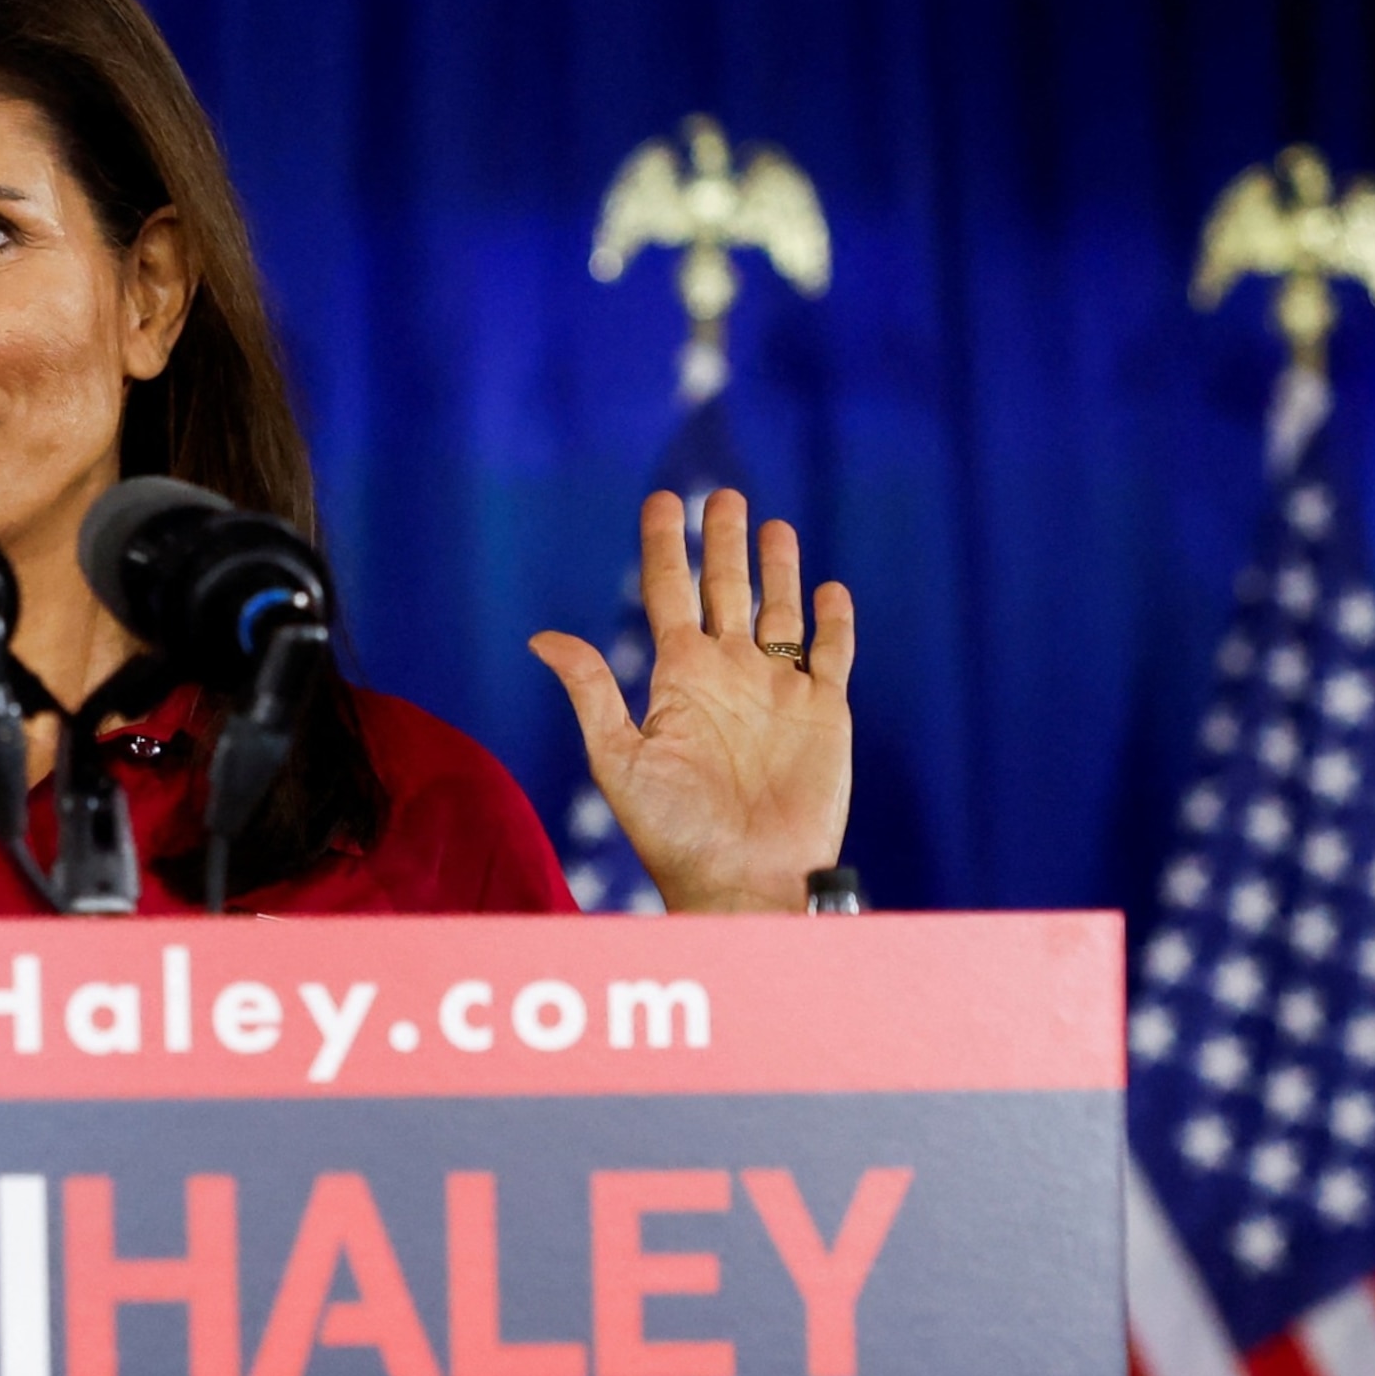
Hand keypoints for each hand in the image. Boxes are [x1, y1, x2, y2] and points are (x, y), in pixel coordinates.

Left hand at [529, 488, 853, 914]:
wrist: (744, 880)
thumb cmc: (674, 833)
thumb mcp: (620, 759)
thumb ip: (591, 692)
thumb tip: (541, 636)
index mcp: (678, 679)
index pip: (669, 594)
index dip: (665, 546)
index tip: (661, 500)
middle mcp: (728, 675)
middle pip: (725, 590)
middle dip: (723, 543)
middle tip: (723, 495)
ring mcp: (777, 692)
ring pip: (781, 611)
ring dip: (778, 569)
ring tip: (773, 524)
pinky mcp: (824, 713)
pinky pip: (832, 654)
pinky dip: (833, 621)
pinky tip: (830, 590)